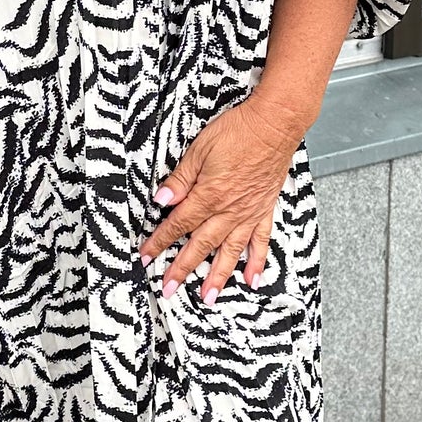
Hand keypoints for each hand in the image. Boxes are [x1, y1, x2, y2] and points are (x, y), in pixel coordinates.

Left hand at [138, 94, 305, 302]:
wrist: (275, 124)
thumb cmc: (239, 131)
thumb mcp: (200, 150)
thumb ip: (181, 179)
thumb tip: (161, 201)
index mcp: (209, 195)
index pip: (178, 225)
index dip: (159, 242)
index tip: (146, 256)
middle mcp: (229, 211)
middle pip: (200, 245)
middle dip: (182, 269)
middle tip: (169, 289)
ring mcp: (249, 213)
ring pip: (230, 252)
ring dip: (218, 277)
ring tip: (207, 297)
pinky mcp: (265, 210)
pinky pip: (261, 242)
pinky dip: (257, 263)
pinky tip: (252, 280)